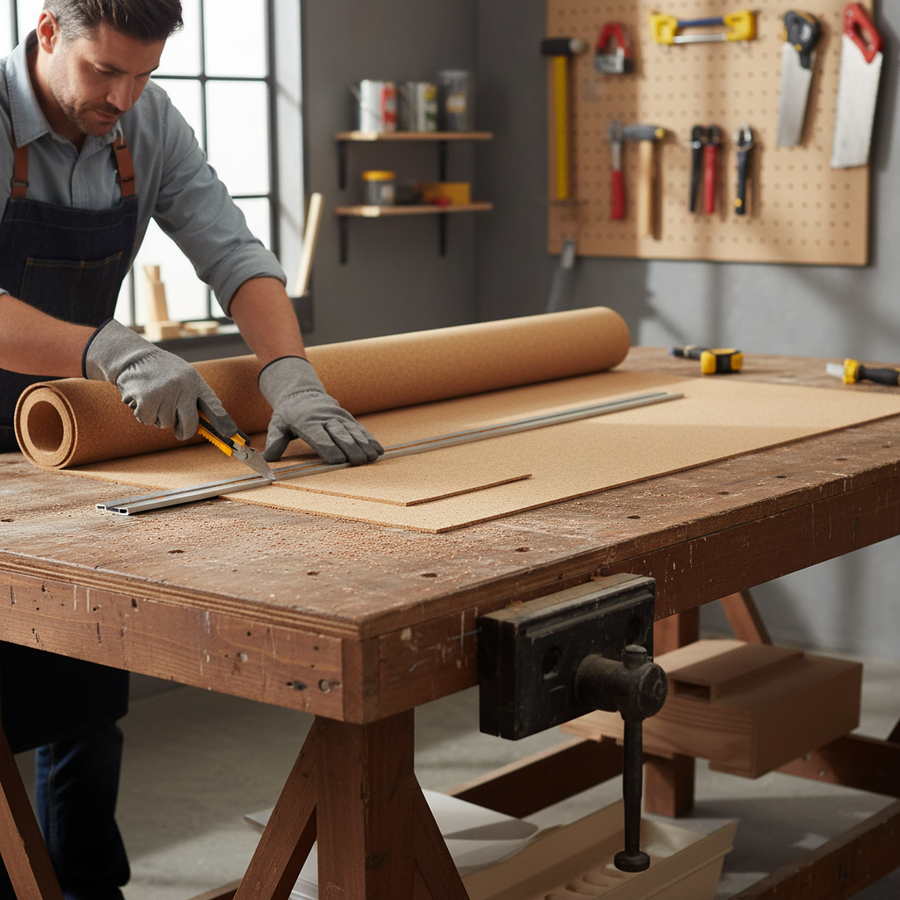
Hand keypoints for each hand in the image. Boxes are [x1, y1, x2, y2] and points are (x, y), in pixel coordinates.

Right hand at [83, 318, 236, 440]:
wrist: (134, 357)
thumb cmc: (164, 371)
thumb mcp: (187, 377)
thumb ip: (198, 398)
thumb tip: (213, 424)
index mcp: (194, 382)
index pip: (212, 405)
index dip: (222, 421)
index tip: (232, 434)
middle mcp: (181, 387)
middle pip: (188, 424)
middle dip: (183, 430)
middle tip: (179, 428)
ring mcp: (163, 394)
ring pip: (165, 424)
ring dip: (158, 417)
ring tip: (154, 398)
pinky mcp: (144, 399)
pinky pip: (148, 420)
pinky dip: (144, 414)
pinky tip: (142, 399)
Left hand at [258, 356, 383, 464]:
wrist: (301, 392)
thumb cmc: (288, 414)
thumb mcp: (277, 424)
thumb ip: (275, 441)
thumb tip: (267, 458)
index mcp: (306, 421)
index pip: (318, 435)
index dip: (328, 447)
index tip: (338, 460)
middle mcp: (325, 417)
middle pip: (339, 434)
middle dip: (350, 447)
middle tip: (360, 461)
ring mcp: (338, 416)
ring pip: (353, 431)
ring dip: (364, 444)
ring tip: (372, 457)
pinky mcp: (347, 417)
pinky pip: (360, 428)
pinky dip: (370, 439)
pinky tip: (378, 450)